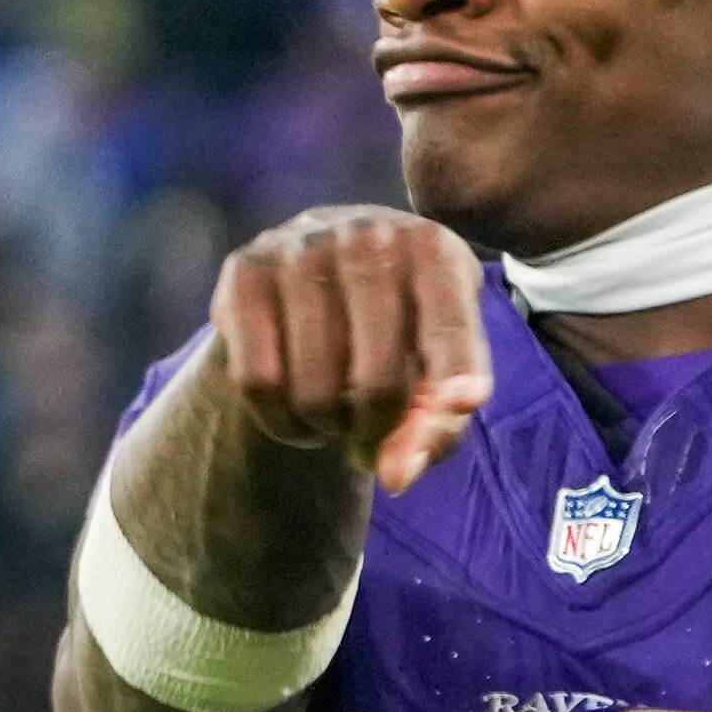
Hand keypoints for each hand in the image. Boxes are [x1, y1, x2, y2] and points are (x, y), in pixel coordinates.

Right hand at [210, 207, 490, 494]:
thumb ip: (435, 423)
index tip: (466, 403)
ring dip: (325, 431)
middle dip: (376, 434)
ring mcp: (300, 247)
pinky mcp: (245, 270)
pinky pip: (257, 381)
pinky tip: (293, 411)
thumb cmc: (399, 327)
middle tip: (372, 440)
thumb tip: (396, 475)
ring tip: (335, 418)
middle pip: (377, 383)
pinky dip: (278, 420)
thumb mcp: (438, 364)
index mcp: (433, 249)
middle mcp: (367, 235)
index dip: (458, 374)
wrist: (323, 266)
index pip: (449, 329)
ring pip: (313, 391)